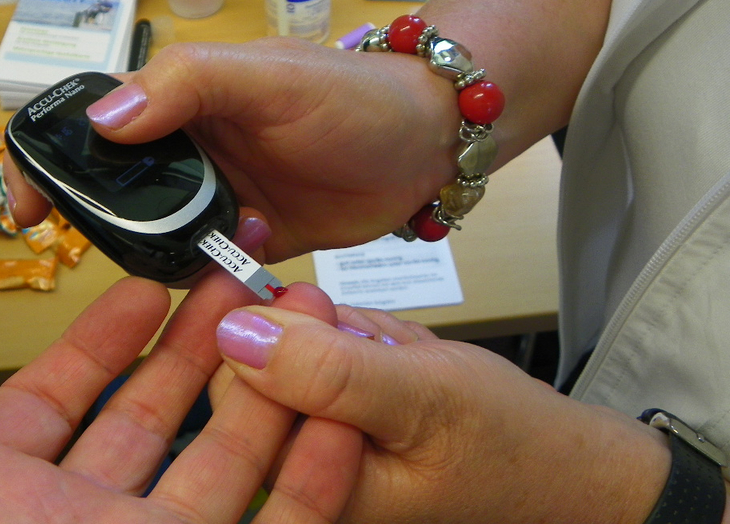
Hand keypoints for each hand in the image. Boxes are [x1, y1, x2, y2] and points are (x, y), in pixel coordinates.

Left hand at [0, 273, 358, 523]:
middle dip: (194, 346)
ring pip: (220, 467)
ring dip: (262, 396)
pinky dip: (310, 481)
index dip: (103, 338)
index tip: (144, 284)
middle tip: (234, 282)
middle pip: (151, 417)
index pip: (57, 398)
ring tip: (294, 324)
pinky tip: (334, 419)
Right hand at [5, 37, 462, 262]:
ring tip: (195, 261)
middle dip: (102, 224)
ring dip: (156, 257)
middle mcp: (182, 149)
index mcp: (174, 99)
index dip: (47, 159)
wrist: (426, 145)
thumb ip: (188, 85)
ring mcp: (212, 198)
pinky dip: (202, 279)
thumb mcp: (268, 77)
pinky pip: (199, 269)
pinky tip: (232, 274)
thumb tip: (102, 121)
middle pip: (110, 190)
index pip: (86, 122)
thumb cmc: (349, 95)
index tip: (28, 210)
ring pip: (150, 236)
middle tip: (121, 256)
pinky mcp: (244, 241)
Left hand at [214, 301, 674, 523]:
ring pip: (299, 338)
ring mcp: (318, 431)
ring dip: (351, 332)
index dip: (274, 332)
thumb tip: (235, 331)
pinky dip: (366, 334)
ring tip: (404, 358)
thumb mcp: (420, 399)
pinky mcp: (340, 404)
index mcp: (301, 485)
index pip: (232, 387)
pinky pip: (330, 340)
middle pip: (261, 356)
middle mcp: (298, 462)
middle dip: (324, 333)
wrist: (562, 461)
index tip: (320, 308)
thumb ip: (326, 370)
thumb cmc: (505, 445)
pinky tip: (404, 357)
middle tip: (380, 344)